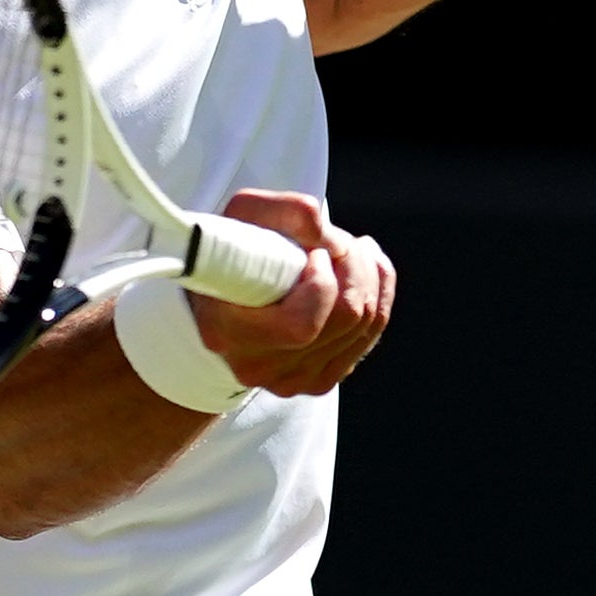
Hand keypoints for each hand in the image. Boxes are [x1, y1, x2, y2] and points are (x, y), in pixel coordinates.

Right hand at [197, 191, 391, 397]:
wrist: (217, 299)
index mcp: (229, 333)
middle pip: (345, 319)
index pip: (303, 324)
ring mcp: (291, 381)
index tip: (314, 252)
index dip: (324, 282)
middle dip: (355, 268)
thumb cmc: (229, 254)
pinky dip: (377, 296)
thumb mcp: (243, 217)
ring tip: (349, 250)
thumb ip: (287, 213)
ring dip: (368, 276)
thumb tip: (327, 236)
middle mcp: (260, 367)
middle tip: (339, 242)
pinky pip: (368, 337)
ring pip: (363, 325)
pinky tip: (364, 270)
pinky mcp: (317, 381)